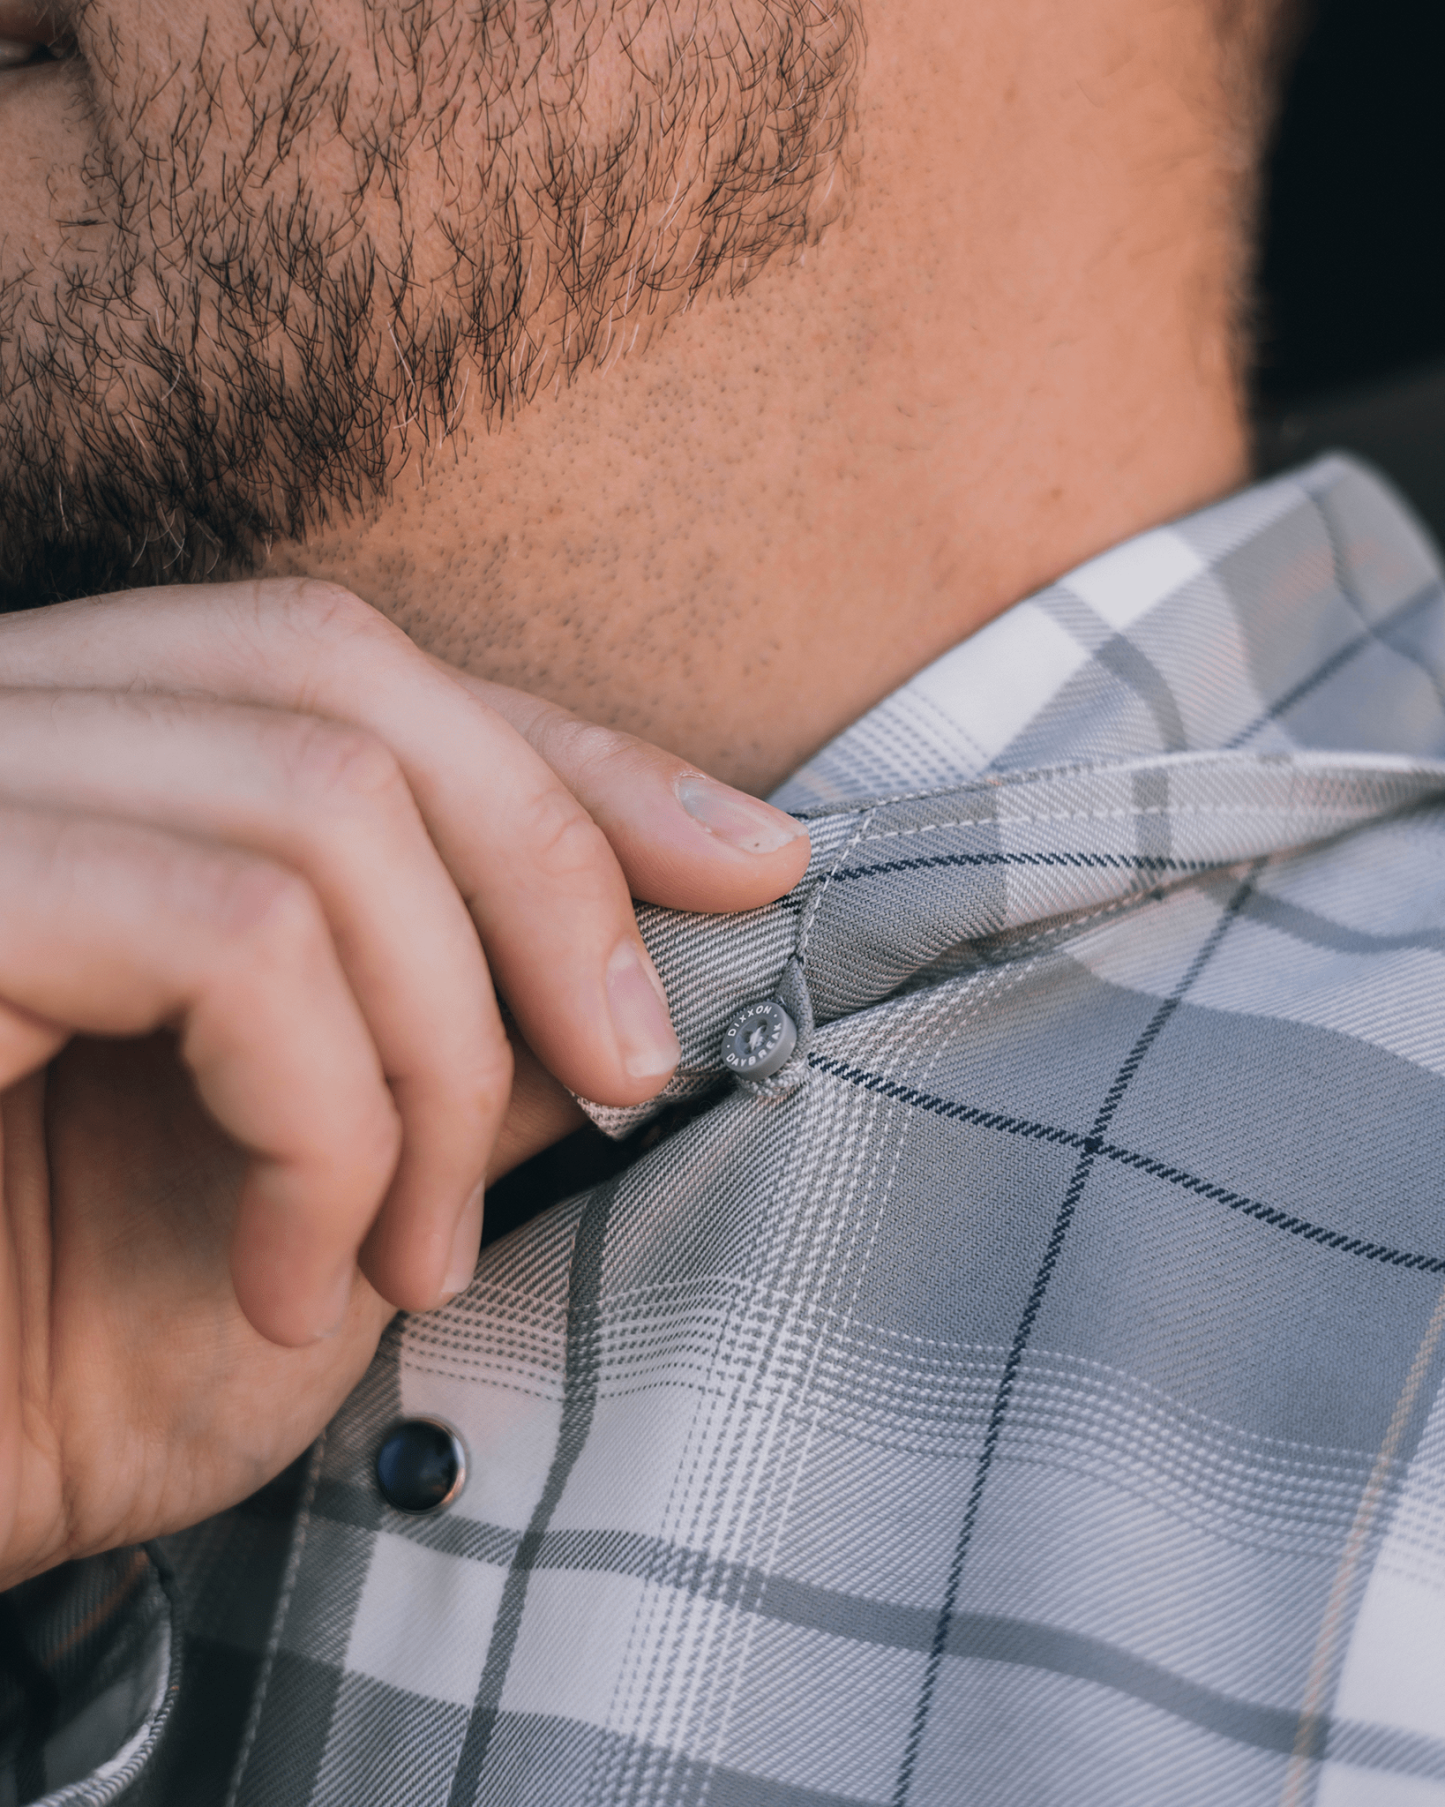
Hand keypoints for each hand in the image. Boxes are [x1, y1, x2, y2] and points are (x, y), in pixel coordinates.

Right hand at [0, 578, 808, 1585]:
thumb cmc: (64, 1364)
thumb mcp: (328, 1167)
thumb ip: (467, 1019)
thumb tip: (654, 951)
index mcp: (78, 766)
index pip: (343, 664)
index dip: (566, 755)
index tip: (752, 862)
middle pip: (336, 675)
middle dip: (547, 876)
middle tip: (628, 1077)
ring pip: (317, 804)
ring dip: (437, 1056)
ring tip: (418, 1259)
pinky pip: (230, 941)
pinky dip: (327, 1126)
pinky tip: (293, 1283)